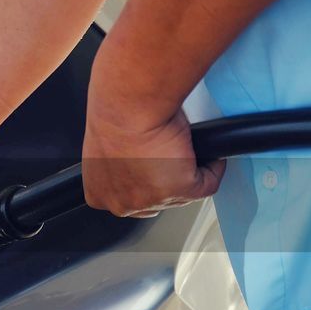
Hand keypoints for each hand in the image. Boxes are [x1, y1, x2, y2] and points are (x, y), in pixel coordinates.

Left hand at [82, 105, 223, 216]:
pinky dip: (212, 169)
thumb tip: (134, 157)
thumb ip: (117, 162)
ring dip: (187, 173)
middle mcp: (122, 203)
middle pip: (154, 200)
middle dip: (166, 181)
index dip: (144, 179)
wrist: (128, 106)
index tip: (152, 165)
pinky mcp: (180, 190)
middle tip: (171, 155)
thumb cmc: (113, 114)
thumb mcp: (105, 144)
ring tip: (186, 151)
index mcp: (98, 192)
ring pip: (180, 194)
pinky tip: (208, 155)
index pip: (127, 196)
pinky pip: (206, 185)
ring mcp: (151, 200)